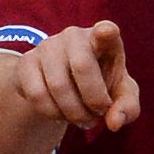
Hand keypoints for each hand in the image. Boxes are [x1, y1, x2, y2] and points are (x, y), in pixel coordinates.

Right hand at [22, 20, 138, 135]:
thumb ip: (127, 108)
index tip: (106, 32)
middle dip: (93, 100)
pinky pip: (37, 94)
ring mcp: (47, 46)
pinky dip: (52, 113)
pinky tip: (60, 113)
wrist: (64, 85)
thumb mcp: (120, 95)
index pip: (106, 30)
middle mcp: (74, 36)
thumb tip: (114, 123)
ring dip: (74, 113)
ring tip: (82, 119)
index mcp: (103, 39)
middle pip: (82, 67)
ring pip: (58, 86)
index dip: (106, 31)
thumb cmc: (101, 84)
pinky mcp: (26, 62)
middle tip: (98, 115)